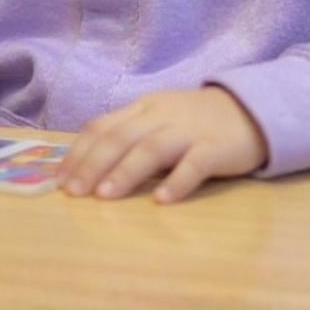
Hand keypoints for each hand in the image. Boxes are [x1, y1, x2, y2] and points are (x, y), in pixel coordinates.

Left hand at [58, 87, 267, 204]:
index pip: (102, 126)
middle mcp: (161, 115)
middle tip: (73, 191)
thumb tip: (87, 166)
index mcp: (142, 108)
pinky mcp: (217, 148)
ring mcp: (189, 130)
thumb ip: (129, 136)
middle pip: (120, 137)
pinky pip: (195, 164)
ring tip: (105, 196)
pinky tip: (162, 201)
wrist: (251, 110)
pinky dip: (177, 181)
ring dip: (125, 172)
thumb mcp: (157, 120)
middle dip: (92, 164)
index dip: (78, 152)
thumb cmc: (195, 122)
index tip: (59, 178)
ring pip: (152, 147)